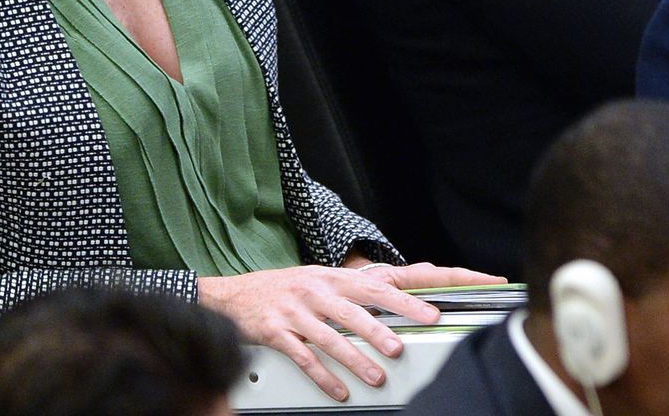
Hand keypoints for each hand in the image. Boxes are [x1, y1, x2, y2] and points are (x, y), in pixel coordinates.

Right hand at [197, 261, 504, 400]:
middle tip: (403, 346)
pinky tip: (339, 391)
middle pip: (358, 308)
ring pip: (331, 336)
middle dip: (383, 327)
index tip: (435, 312)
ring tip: (376, 376)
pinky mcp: (276, 333)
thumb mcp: (325, 280)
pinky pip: (303, 357)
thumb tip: (413, 281)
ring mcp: (296, 311)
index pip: (382, 285)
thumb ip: (363, 286)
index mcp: (336, 277)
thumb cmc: (288, 289)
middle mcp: (318, 290)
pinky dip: (322, 376)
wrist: (233, 296)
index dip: (411, 298)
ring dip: (356, 358)